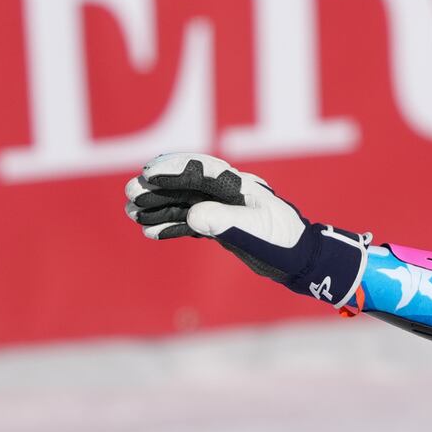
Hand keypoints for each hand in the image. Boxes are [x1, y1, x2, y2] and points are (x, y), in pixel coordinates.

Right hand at [124, 153, 367, 309]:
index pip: (202, 170)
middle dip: (157, 187)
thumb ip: (226, 222)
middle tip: (130, 194)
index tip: (148, 174)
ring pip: (184, 202)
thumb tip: (194, 215)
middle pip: (187, 184)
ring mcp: (224, 209)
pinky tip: (150, 231)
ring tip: (132, 213)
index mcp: (241, 185)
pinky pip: (191, 221)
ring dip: (158, 207)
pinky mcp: (222, 226)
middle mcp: (229, 193)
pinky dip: (171, 225)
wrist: (302, 261)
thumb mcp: (257, 232)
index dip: (174, 169)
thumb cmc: (285, 243)